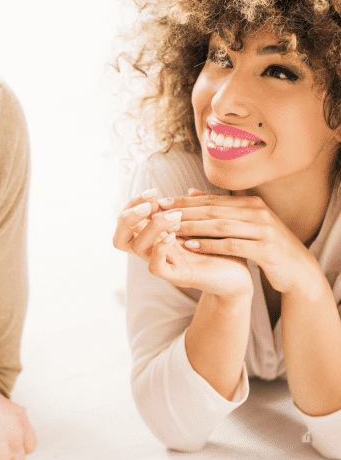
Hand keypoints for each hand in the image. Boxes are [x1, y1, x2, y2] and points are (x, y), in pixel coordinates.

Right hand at [114, 188, 252, 298]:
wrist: (239, 277)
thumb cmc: (221, 249)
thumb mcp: (205, 225)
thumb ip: (195, 210)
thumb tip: (189, 190)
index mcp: (156, 236)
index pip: (126, 220)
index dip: (133, 204)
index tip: (152, 191)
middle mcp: (154, 250)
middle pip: (120, 236)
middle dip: (128, 216)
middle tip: (150, 205)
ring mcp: (164, 263)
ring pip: (137, 247)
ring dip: (152, 227)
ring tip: (174, 216)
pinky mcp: (176, 276)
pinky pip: (155, 267)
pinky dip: (160, 250)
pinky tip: (173, 237)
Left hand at [159, 192, 322, 294]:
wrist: (298, 268)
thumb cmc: (265, 243)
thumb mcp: (245, 222)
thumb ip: (220, 208)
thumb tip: (190, 191)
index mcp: (250, 203)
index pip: (211, 199)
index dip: (185, 201)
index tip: (161, 202)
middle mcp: (257, 212)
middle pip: (213, 210)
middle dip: (185, 211)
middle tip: (161, 214)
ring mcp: (264, 229)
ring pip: (221, 226)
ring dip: (193, 227)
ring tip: (171, 229)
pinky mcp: (267, 249)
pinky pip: (232, 245)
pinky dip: (210, 245)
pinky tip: (190, 246)